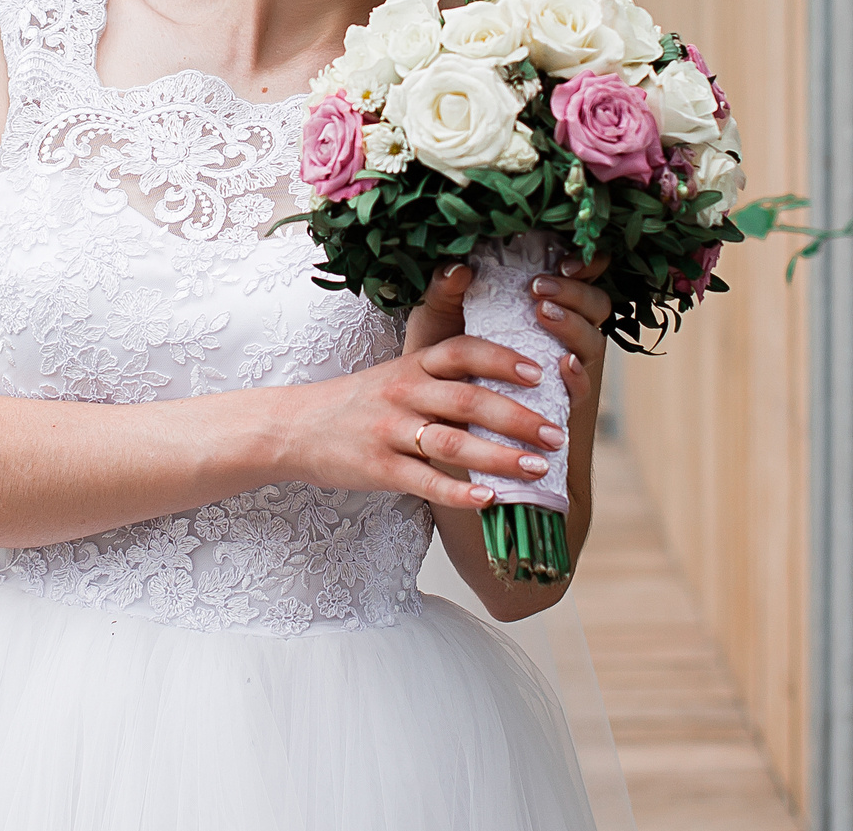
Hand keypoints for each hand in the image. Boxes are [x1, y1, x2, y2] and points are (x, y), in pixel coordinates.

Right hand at [280, 335, 569, 511]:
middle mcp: (404, 392)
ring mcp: (390, 431)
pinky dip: (459, 492)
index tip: (542, 373)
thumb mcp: (398, 374)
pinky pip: (424, 481)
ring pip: (453, 443)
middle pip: (469, 400)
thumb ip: (443, 376)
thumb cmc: (361, 402)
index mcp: (414, 364)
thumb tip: (507, 381)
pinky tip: (489, 500)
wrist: (296, 427)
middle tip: (557, 434)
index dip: (504, 359)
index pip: (464, 351)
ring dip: (502, 457)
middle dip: (519, 418)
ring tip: (539, 469)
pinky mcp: (378, 468)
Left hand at [403, 251, 612, 417]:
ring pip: (593, 341)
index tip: (563, 262)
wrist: (437, 403)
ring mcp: (567, 364)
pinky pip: (583, 389)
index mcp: (547, 298)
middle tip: (538, 289)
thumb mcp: (441, 313)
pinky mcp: (560, 400)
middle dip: (574, 292)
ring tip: (543, 315)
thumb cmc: (444, 346)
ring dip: (573, 324)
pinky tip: (563, 363)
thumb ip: (447, 289)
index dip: (587, 263)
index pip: (585, 273)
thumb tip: (459, 267)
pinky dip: (578, 375)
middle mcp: (566, 329)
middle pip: (597, 304)